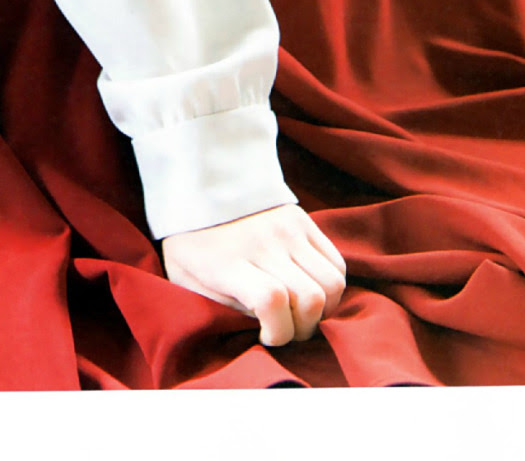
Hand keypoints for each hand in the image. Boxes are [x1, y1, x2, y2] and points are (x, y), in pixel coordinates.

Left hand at [162, 203, 346, 346]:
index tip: (266, 336)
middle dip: (303, 328)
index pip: (271, 300)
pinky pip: (337, 263)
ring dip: (323, 309)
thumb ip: (225, 306)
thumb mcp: (187, 279)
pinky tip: (308, 289)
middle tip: (286, 328)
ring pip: (333, 283)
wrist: (198, 187)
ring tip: (300, 311)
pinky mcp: (302, 219)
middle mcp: (263, 242)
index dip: (278, 332)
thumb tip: (266, 328)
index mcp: (228, 261)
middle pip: (311, 297)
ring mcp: (287, 228)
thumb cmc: (190, 244)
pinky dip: (330, 285)